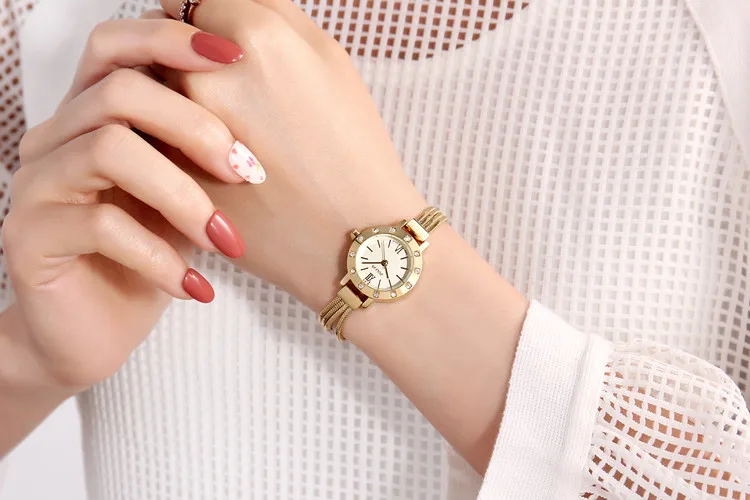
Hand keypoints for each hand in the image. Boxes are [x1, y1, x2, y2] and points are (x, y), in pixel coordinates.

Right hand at [2, 18, 248, 390]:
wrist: (102, 330)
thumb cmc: (155, 253)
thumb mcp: (186, 192)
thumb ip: (199, 146)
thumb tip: (261, 99)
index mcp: (93, 115)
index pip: (117, 45)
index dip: (174, 39)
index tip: (239, 58)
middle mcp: (56, 137)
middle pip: (118, 91)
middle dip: (196, 127)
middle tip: (249, 173)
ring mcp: (36, 184)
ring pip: (108, 149)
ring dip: (183, 196)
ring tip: (227, 240)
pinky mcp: (28, 236)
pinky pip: (100, 225)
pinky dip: (160, 257)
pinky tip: (196, 286)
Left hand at [158, 0, 427, 310]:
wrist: (351, 238)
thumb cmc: (351, 151)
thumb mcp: (331, 60)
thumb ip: (271, 11)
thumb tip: (223, 2)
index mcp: (253, 36)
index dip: (200, 20)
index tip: (212, 42)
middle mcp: (206, 75)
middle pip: (161, 39)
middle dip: (182, 54)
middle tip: (226, 87)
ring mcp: (180, 128)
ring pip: (151, 89)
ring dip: (173, 95)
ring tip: (225, 127)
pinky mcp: (170, 173)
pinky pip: (151, 137)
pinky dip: (168, 139)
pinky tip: (212, 160)